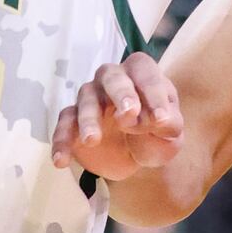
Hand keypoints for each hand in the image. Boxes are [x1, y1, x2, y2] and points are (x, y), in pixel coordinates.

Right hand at [51, 53, 183, 182]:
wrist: (133, 153)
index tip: (160, 119)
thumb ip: (170, 123)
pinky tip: (61, 160)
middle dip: (120, 93)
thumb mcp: (170, 132)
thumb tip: (161, 119)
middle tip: (128, 115)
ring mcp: (90, 97)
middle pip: (111, 76)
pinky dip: (61, 140)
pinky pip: (64, 124)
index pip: (145, 72)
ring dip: (88, 118)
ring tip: (93, 140)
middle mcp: (112, 78)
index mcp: (140, 73)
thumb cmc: (154, 132)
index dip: (153, 93)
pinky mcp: (74, 120)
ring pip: (85, 99)